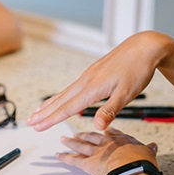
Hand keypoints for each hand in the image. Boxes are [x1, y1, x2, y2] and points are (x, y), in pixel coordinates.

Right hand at [27, 31, 171, 130]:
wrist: (144, 47)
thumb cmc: (137, 70)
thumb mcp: (127, 93)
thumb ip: (110, 111)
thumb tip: (97, 127)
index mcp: (93, 88)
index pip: (67, 108)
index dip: (51, 119)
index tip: (37, 127)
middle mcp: (86, 81)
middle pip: (61, 100)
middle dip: (44, 112)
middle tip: (29, 121)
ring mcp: (89, 75)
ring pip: (65, 93)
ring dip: (50, 104)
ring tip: (38, 111)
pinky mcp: (93, 73)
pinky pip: (72, 87)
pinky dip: (62, 96)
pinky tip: (62, 98)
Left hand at [58, 128, 157, 174]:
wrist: (132, 170)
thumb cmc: (142, 163)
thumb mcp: (148, 153)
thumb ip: (149, 149)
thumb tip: (153, 146)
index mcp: (121, 139)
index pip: (112, 133)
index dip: (106, 131)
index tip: (102, 129)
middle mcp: (106, 143)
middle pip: (92, 137)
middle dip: (84, 135)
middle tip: (77, 133)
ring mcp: (96, 152)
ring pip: (80, 145)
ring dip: (71, 142)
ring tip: (63, 139)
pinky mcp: (88, 164)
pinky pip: (73, 160)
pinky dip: (65, 158)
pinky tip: (58, 155)